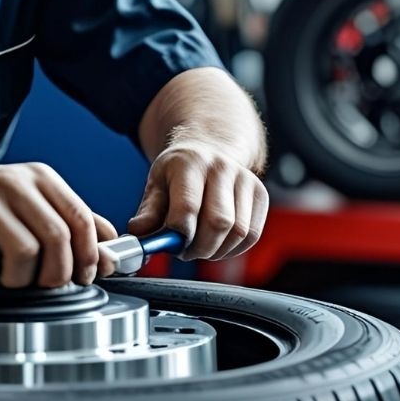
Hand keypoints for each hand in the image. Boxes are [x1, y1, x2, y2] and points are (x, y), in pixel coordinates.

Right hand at [0, 161, 119, 287]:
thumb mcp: (34, 204)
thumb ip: (73, 224)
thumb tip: (113, 254)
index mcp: (40, 178)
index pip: (81, 219)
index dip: (89, 256)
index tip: (84, 276)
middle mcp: (14, 184)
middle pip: (56, 239)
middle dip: (57, 273)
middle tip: (45, 283)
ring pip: (24, 253)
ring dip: (20, 279)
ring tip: (8, 275)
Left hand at [127, 141, 267, 260]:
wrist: (208, 149)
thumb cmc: (177, 172)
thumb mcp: (156, 184)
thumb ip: (148, 211)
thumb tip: (138, 234)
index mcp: (189, 163)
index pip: (188, 206)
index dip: (179, 234)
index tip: (170, 245)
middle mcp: (221, 167)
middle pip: (218, 222)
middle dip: (199, 247)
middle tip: (184, 251)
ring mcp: (245, 179)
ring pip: (238, 232)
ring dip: (216, 250)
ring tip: (199, 245)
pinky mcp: (261, 194)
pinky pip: (252, 235)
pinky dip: (233, 248)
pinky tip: (217, 243)